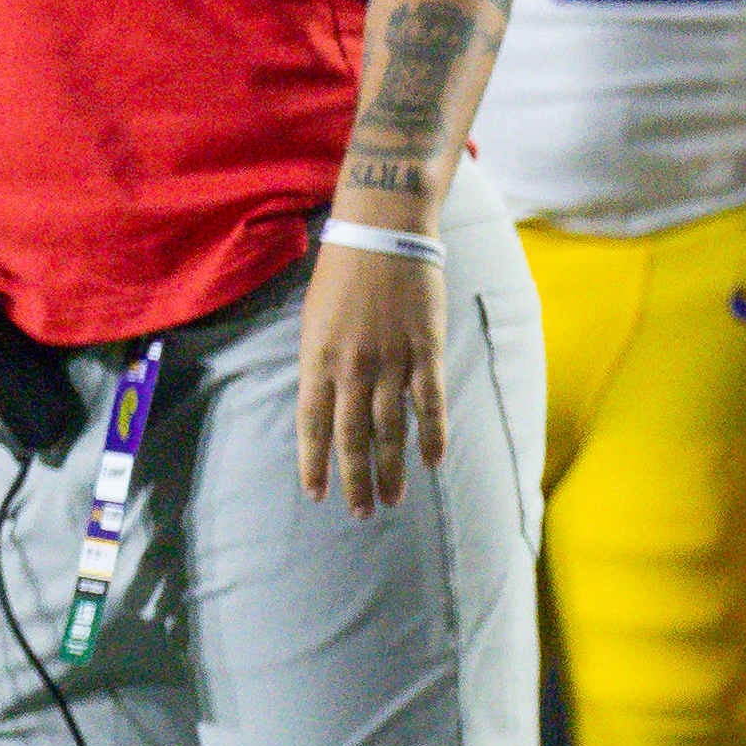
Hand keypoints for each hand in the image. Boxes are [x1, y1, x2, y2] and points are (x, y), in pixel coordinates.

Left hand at [290, 236, 445, 514]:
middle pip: (353, 437)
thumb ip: (319, 364)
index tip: (317, 494)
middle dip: (354, 479)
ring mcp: (391, 360)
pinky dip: (433, 433)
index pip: (312, 424)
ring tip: (392, 500)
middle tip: (360, 513)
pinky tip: (433, 461)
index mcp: (318, 359)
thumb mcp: (314, 319)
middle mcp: (352, 367)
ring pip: (391, 428)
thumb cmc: (343, 273)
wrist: (381, 232)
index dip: (314, 463)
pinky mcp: (427, 350)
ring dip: (391, 469)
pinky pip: (430, 402)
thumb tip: (323, 405)